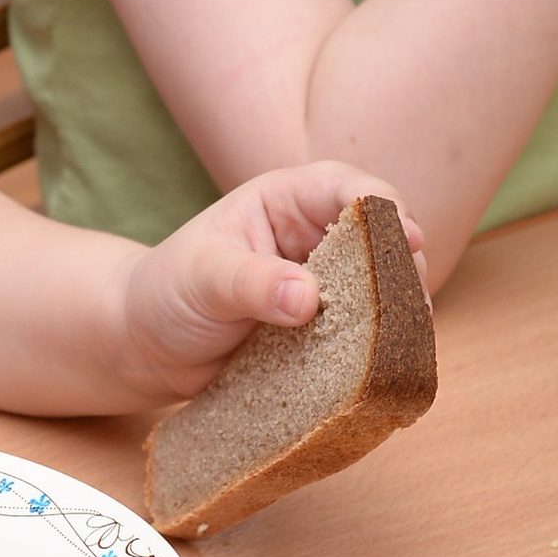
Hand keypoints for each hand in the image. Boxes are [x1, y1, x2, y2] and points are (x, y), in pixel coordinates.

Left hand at [118, 162, 419, 401]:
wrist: (146, 345)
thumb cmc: (165, 292)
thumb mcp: (200, 279)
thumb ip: (248, 282)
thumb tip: (306, 298)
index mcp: (283, 201)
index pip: (344, 187)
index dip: (382, 207)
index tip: (406, 239)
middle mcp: (314, 238)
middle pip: (382, 241)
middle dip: (402, 269)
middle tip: (411, 307)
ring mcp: (327, 287)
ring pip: (385, 292)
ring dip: (398, 315)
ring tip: (401, 344)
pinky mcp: (330, 332)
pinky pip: (370, 336)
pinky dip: (383, 349)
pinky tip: (388, 369)